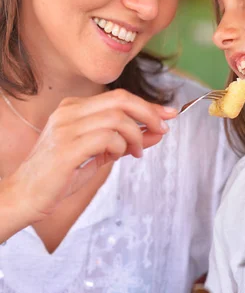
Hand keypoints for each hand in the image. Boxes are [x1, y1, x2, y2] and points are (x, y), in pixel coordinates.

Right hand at [8, 89, 176, 223]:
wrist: (26, 195)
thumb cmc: (60, 175)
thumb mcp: (99, 153)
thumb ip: (125, 140)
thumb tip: (156, 131)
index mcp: (74, 107)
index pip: (119, 97)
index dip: (148, 105)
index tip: (169, 114)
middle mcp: (70, 111)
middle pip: (121, 99)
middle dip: (149, 113)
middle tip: (163, 130)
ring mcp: (67, 127)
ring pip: (118, 118)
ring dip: (135, 136)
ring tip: (135, 153)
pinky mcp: (68, 147)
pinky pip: (107, 137)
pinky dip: (120, 146)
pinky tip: (117, 156)